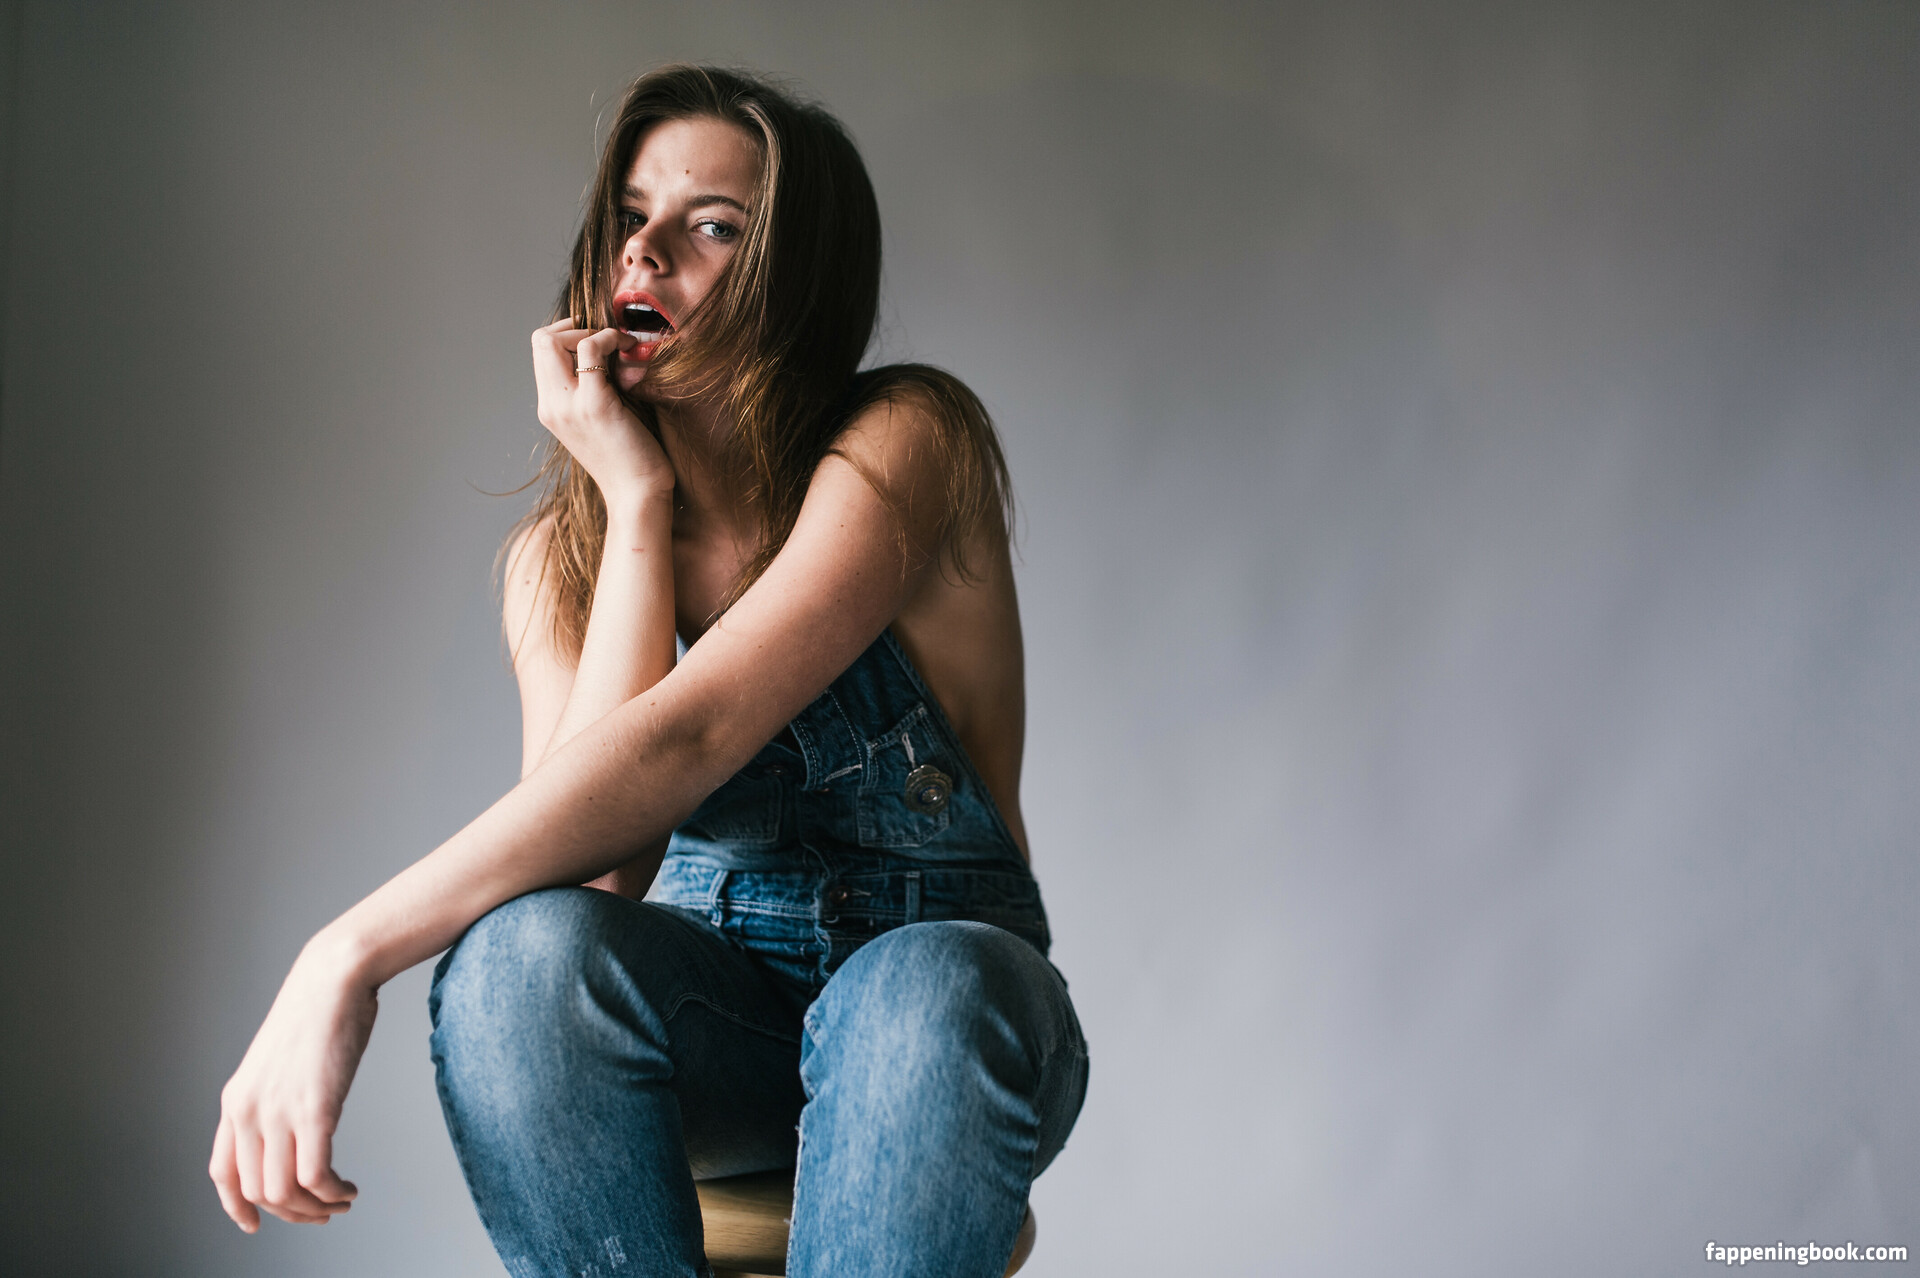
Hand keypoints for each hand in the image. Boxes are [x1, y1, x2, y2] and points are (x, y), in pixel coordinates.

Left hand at [209, 937, 376, 1230]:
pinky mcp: (314, 1109)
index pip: (223, 1172)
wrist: (333, 978)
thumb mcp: (279, 1061)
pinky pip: (315, 1175)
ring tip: (340, 1202)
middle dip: (291, 1213)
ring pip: (284, 1192)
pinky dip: (332, 1193)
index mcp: (236, 1100)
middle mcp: (249, 1110)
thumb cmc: (317, 1012)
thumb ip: (274, 1095)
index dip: (236, 1207)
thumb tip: (291, 1129)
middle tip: (322, 1212)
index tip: (255, 1224)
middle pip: (257, 1190)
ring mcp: (279, 1111)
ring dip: (314, 1209)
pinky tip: (349, 1189)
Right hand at [532, 318, 674, 509]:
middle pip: (539, 340)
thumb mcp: (599, 421)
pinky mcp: (595, 404)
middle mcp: (551, 406)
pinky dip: (609, 337)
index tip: (597, 340)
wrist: (637, 495)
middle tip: (608, 339)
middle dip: (574, 327)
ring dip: (590, 330)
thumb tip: (606, 355)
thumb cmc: (629, 458)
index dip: (566, 335)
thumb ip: (592, 391)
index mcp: (550, 409)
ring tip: (621, 344)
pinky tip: (629, 348)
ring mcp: (568, 405)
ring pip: (552, 340)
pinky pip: (590, 348)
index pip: (540, 352)